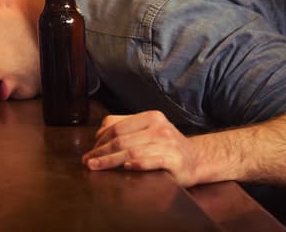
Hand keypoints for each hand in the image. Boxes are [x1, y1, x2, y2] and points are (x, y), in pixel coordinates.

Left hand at [82, 110, 202, 186]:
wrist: (196, 159)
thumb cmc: (166, 146)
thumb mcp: (149, 130)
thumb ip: (126, 127)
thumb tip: (98, 135)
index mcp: (151, 117)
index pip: (118, 126)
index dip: (100, 140)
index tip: (89, 152)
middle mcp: (159, 127)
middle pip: (122, 139)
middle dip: (102, 152)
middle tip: (88, 162)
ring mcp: (167, 144)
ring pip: (133, 151)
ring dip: (111, 161)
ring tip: (97, 167)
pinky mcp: (174, 160)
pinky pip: (152, 161)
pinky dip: (138, 164)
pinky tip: (127, 168)